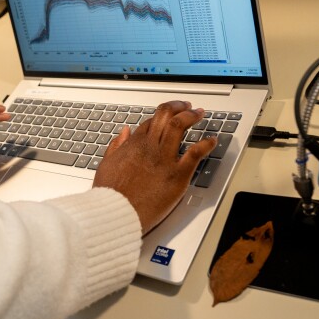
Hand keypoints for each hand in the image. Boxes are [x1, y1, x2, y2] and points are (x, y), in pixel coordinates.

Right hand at [93, 100, 215, 234]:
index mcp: (133, 144)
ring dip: (192, 116)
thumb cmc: (110, 193)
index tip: (169, 114)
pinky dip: (206, 143)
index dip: (162, 115)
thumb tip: (124, 133)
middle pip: (165, 116)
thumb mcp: (106, 164)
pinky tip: (212, 140)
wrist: (117, 212)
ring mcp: (164, 159)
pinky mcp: (177, 175)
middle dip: (178, 107)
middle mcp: (150, 147)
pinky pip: (196, 153)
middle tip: (187, 107)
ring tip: (199, 114)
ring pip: (180, 126)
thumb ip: (117, 146)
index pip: (151, 122)